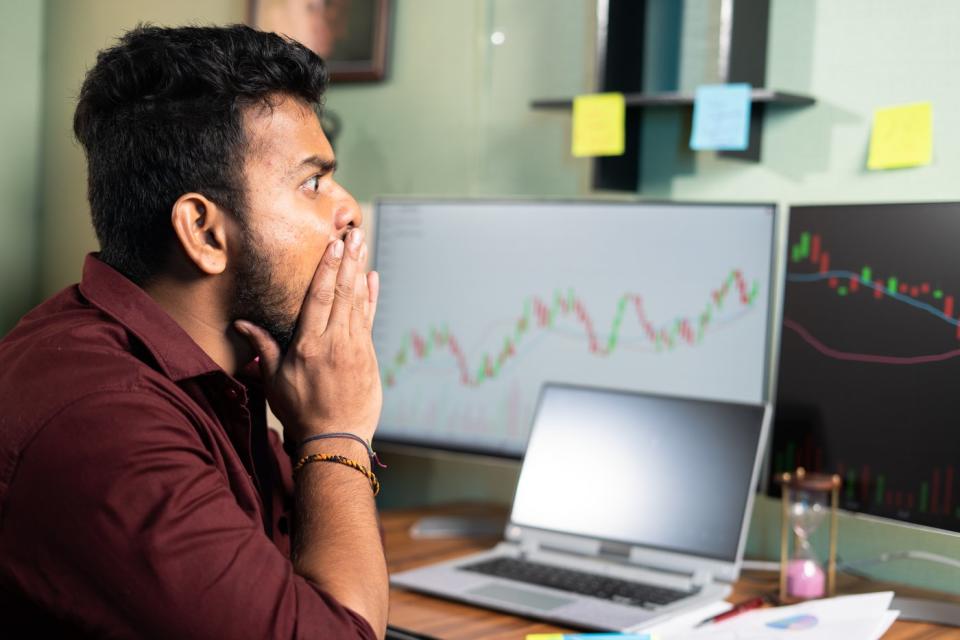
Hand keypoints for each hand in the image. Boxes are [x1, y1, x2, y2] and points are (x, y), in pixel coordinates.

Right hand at [235, 228, 382, 444]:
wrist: (336, 440)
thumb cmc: (300, 412)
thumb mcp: (275, 380)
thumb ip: (263, 346)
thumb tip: (239, 323)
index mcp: (308, 345)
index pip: (318, 298)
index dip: (326, 268)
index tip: (332, 245)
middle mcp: (334, 342)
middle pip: (341, 293)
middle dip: (347, 260)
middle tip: (353, 233)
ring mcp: (355, 348)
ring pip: (357, 302)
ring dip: (360, 271)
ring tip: (362, 245)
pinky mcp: (368, 355)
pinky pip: (369, 319)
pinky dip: (371, 297)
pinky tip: (372, 277)